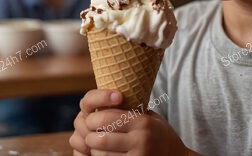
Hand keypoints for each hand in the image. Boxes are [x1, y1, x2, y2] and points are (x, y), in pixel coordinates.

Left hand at [69, 89, 189, 155]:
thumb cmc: (160, 135)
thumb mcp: (150, 118)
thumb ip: (130, 111)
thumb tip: (104, 100)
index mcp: (142, 122)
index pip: (106, 117)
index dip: (93, 118)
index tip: (91, 119)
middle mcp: (140, 139)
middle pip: (100, 138)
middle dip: (90, 136)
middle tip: (91, 134)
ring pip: (101, 155)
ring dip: (95, 150)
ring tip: (97, 145)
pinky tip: (106, 154)